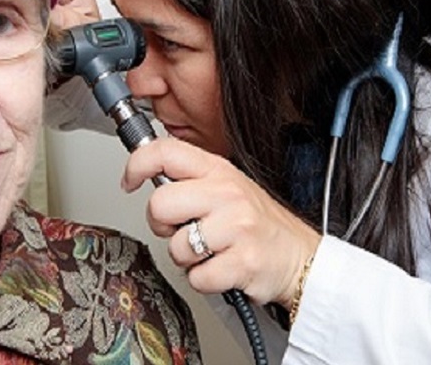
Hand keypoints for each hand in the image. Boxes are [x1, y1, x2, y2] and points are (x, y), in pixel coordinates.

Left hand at [121, 137, 320, 308]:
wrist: (301, 257)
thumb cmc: (258, 223)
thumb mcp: (227, 186)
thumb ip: (190, 180)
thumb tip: (145, 174)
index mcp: (219, 171)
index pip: (165, 151)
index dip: (137, 164)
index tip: (129, 181)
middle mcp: (227, 193)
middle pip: (160, 204)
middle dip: (162, 225)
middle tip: (180, 230)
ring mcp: (236, 227)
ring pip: (175, 246)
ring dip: (186, 258)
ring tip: (209, 251)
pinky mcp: (242, 262)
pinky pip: (196, 277)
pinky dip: (204, 280)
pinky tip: (222, 268)